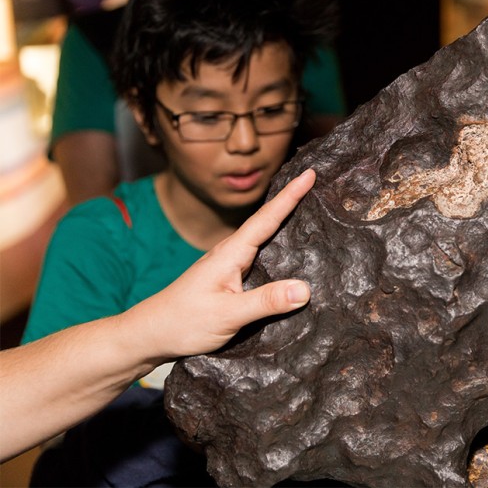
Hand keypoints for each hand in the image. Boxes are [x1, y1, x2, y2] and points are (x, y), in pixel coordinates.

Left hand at [123, 169, 316, 360]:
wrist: (150, 334)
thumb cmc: (183, 322)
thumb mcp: (227, 315)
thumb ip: (266, 301)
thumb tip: (305, 289)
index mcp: (230, 254)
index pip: (266, 219)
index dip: (290, 196)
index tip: (311, 173)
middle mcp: (231, 253)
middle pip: (267, 221)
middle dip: (291, 200)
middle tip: (317, 181)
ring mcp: (230, 266)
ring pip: (263, 237)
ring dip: (285, 221)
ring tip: (310, 207)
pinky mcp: (230, 279)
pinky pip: (261, 256)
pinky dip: (278, 245)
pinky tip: (290, 251)